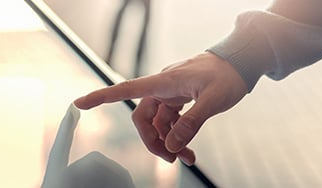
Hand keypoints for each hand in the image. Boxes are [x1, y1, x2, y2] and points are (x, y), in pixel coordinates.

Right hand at [74, 52, 247, 164]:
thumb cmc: (228, 75)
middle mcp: (164, 87)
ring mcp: (172, 93)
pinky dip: (178, 135)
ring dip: (169, 142)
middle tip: (170, 159)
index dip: (101, 97)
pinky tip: (188, 148)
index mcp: (165, 82)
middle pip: (143, 117)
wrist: (241, 62)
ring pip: (158, 123)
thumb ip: (192, 122)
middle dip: (153, 141)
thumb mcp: (213, 100)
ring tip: (187, 158)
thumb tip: (171, 145)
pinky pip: (171, 120)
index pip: (126, 89)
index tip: (80, 103)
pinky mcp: (181, 98)